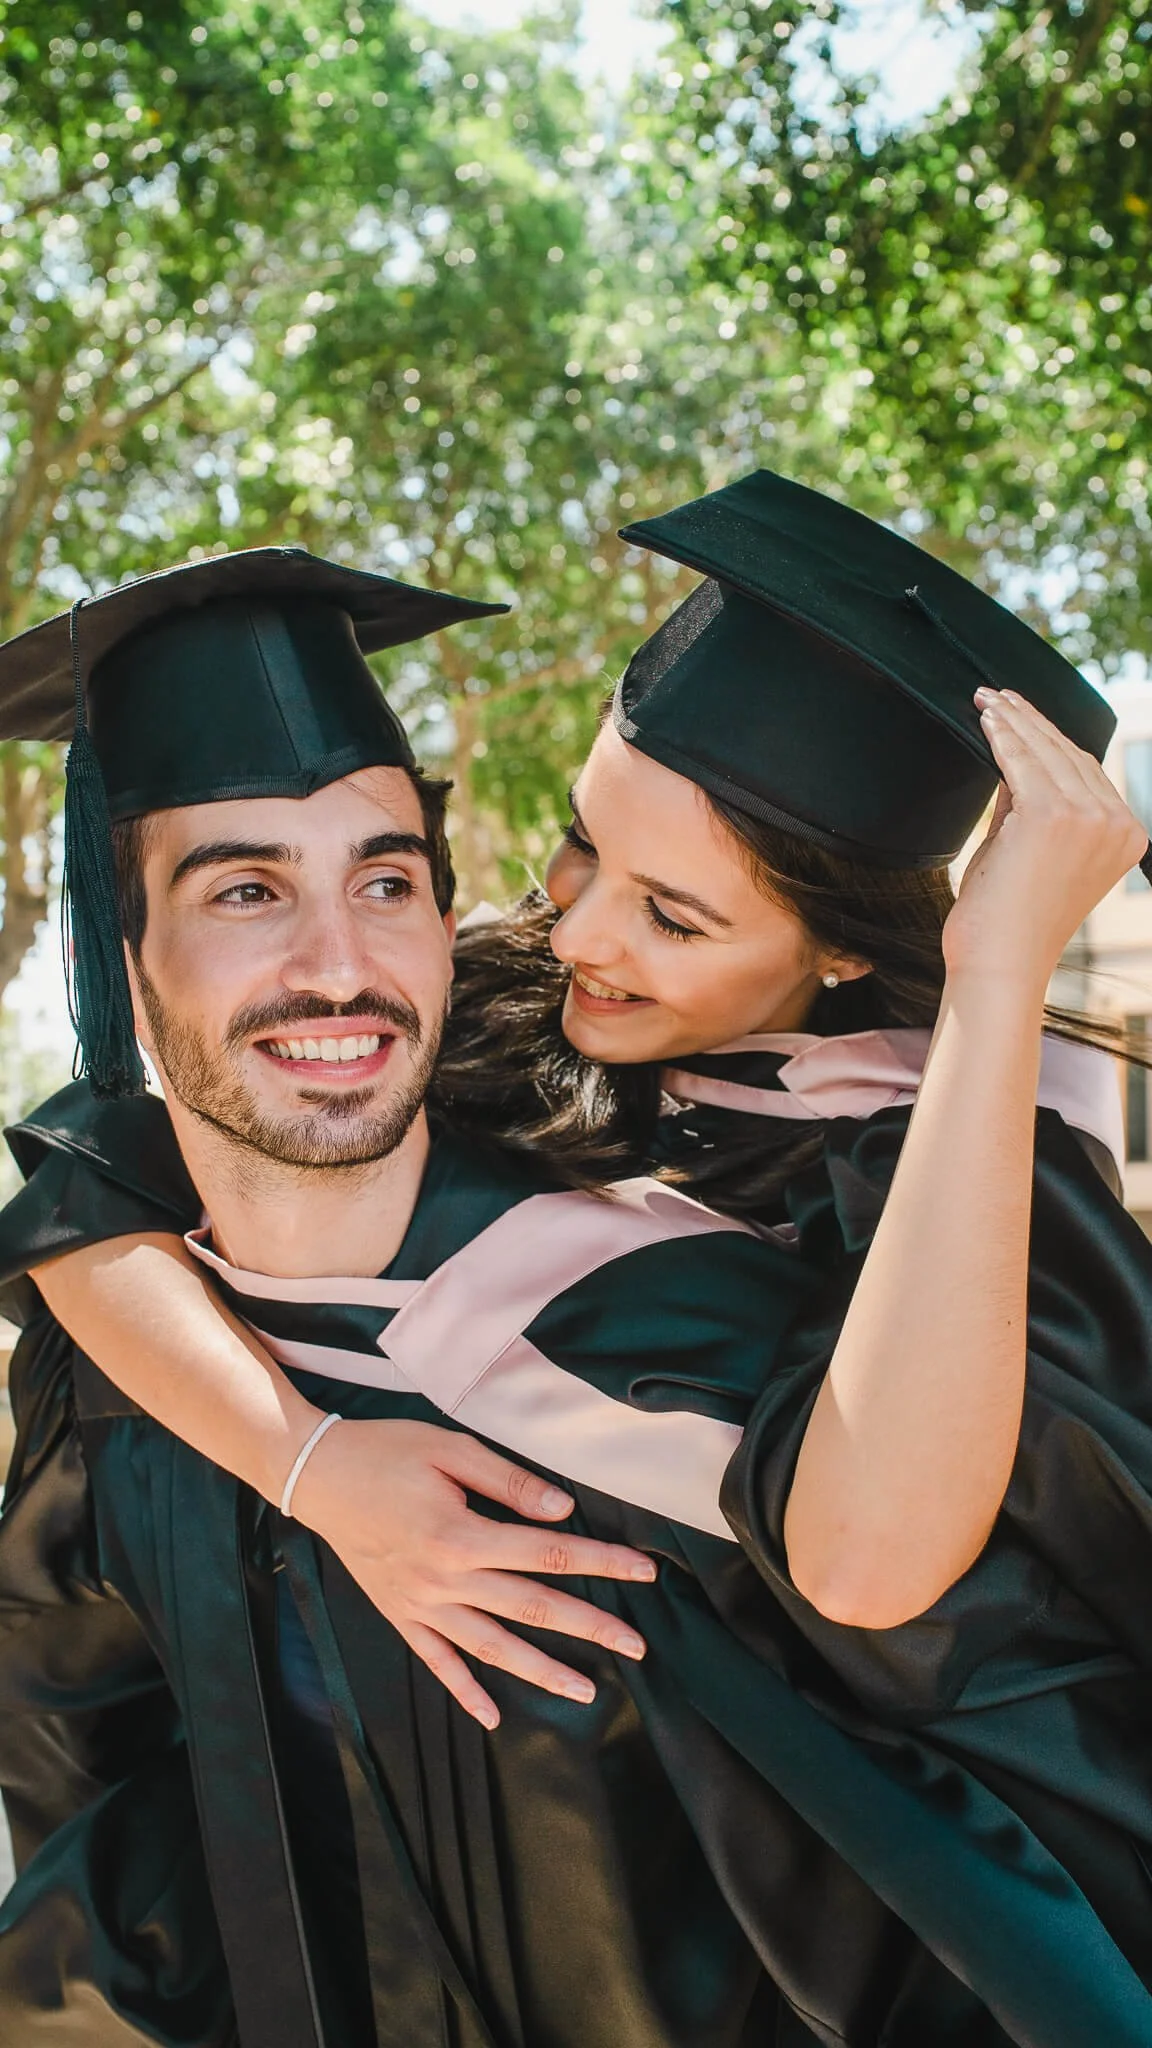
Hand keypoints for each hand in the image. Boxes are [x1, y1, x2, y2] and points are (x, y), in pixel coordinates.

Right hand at [289, 1417, 654, 1727]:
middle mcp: (446, 1580)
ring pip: (493, 1647)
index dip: (601, 1562)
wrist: (317, 1474)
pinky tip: (492, 1715)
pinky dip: (465, 1691)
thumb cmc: (386, 1452)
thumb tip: (562, 1509)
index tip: (643, 1572)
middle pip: (533, 1607)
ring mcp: (421, 1604)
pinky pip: (437, 1662)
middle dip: (591, 1627)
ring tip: (585, 1690)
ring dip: (541, 1670)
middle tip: (637, 1647)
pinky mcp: (400, 1615)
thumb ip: (509, 1482)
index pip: (549, 1553)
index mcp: (462, 1535)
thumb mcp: (450, 1449)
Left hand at [942, 688, 1145, 991]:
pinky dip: (1003, 736)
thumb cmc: (1006, 919)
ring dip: (1013, 721)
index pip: (1086, 771)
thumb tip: (1012, 753)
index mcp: (1126, 836)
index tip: (1020, 713)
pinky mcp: (1054, 816)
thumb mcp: (1027, 848)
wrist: (998, 962)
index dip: (1050, 737)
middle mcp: (1118, 824)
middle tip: (997, 697)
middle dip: (1029, 721)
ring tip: (986, 701)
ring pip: (1046, 753)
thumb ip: (1028, 802)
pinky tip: (986, 720)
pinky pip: (1022, 762)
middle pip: (1069, 754)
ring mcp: (1090, 818)